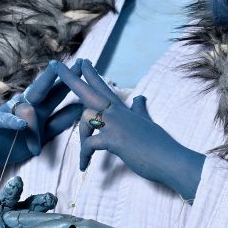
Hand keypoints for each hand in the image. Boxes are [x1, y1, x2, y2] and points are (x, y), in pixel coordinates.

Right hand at [0, 61, 81, 225]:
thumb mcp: (43, 134)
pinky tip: (21, 124)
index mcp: (39, 108)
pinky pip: (6, 120)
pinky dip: (14, 122)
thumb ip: (60, 121)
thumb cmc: (17, 143)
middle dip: (54, 77)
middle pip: (41, 89)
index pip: (57, 93)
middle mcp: (26, 105)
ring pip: (26, 105)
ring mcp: (10, 111)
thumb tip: (81, 108)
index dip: (70, 82)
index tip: (85, 68)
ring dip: (35, 109)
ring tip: (41, 103)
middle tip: (65, 64)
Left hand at [51, 60, 205, 201]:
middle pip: (89, 91)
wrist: (171, 160)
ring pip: (86, 117)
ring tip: (85, 158)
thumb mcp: (147, 122)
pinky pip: (90, 143)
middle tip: (55, 65)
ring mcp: (116, 124)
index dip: (91, 74)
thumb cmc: (160, 145)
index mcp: (124, 110)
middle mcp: (119, 113)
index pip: (104, 87)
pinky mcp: (115, 139)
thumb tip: (140, 97)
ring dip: (82, 137)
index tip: (82, 62)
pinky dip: (85, 155)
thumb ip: (139, 109)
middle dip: (71, 78)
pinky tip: (85, 166)